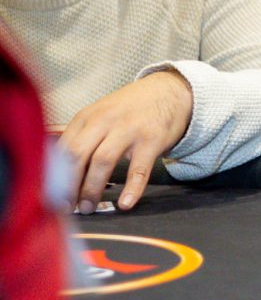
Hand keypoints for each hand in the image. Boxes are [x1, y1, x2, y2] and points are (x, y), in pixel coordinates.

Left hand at [58, 70, 192, 213]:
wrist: (169, 91)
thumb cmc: (131, 108)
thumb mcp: (100, 113)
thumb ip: (80, 135)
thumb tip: (56, 166)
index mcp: (86, 117)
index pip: (62, 149)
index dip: (53, 176)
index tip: (52, 196)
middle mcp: (105, 121)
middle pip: (77, 155)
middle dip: (68, 185)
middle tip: (66, 207)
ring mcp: (129, 130)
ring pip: (102, 161)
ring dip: (92, 189)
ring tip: (89, 208)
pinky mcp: (152, 140)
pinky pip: (139, 169)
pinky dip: (132, 188)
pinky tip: (125, 204)